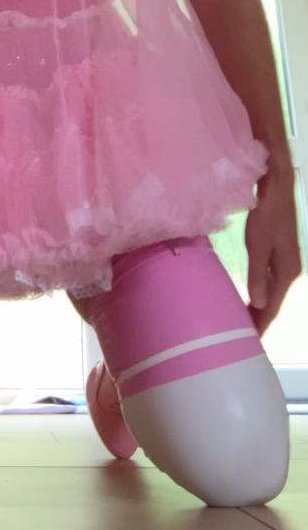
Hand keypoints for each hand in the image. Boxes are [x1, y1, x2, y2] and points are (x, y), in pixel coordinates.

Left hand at [245, 165, 301, 334]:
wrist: (276, 187)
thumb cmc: (267, 215)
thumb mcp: (259, 245)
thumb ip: (258, 275)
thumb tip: (260, 304)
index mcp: (287, 273)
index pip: (272, 308)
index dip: (261, 325)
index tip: (248, 343)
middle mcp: (290, 271)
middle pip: (273, 303)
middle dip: (259, 320)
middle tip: (239, 336)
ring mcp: (285, 262)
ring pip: (271, 292)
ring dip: (259, 307)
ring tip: (242, 321)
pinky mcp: (279, 253)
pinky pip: (269, 281)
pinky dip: (260, 292)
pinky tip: (250, 296)